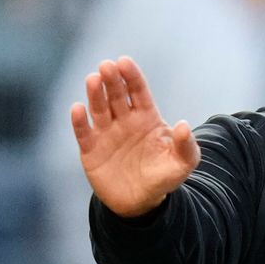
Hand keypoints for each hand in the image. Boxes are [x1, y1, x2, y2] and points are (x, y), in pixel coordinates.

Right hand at [70, 57, 199, 217]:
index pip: (138, 92)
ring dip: (95, 94)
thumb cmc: (163, 177)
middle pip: (116, 95)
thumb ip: (186, 145)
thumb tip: (183, 125)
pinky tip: (78, 109)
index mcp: (146, 118)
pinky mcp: (90, 149)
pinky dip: (79, 121)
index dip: (131, 77)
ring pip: (98, 109)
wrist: (141, 202)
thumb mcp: (182, 163)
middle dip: (112, 80)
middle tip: (107, 66)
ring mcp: (106, 133)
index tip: (124, 61)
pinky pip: (83, 132)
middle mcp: (124, 120)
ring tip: (93, 79)